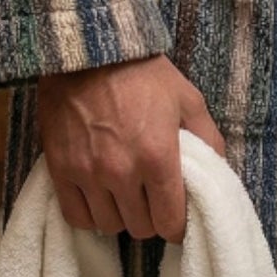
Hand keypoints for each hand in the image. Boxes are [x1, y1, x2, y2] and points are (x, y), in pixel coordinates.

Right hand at [36, 53, 227, 242]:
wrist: (89, 48)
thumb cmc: (142, 72)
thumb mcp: (187, 97)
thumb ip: (207, 138)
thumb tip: (215, 172)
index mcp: (158, 157)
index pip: (170, 223)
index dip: (177, 223)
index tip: (176, 213)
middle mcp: (122, 172)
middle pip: (140, 228)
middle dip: (151, 218)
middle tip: (151, 199)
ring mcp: (88, 173)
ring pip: (109, 225)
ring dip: (121, 215)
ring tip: (125, 195)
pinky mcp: (61, 169)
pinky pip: (77, 216)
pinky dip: (90, 215)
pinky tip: (99, 198)